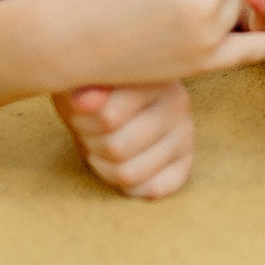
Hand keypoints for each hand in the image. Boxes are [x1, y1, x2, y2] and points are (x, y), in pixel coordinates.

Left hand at [53, 81, 195, 198]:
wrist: (108, 94)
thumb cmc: (92, 86)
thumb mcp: (81, 81)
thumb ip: (82, 89)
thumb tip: (84, 100)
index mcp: (152, 76)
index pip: (108, 118)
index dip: (81, 120)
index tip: (79, 105)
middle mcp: (177, 103)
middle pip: (116, 149)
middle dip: (92, 144)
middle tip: (90, 128)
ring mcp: (184, 133)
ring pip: (130, 173)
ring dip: (104, 165)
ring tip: (102, 145)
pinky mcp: (184, 159)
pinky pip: (154, 188)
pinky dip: (130, 187)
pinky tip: (123, 165)